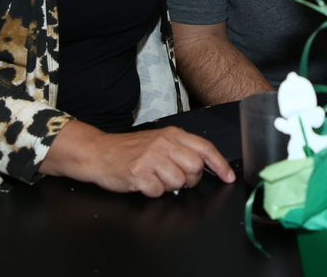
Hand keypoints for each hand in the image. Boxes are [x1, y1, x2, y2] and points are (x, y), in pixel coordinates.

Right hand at [41, 121, 234, 195]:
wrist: (99, 152)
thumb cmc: (130, 149)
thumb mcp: (158, 141)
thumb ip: (180, 149)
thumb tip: (203, 165)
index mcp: (172, 134)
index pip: (205, 148)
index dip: (220, 164)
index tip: (228, 177)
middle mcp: (163, 144)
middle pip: (195, 168)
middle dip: (190, 180)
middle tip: (177, 179)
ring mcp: (151, 159)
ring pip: (179, 183)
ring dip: (169, 186)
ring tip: (155, 178)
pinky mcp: (139, 174)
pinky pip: (159, 192)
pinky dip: (153, 191)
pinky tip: (144, 182)